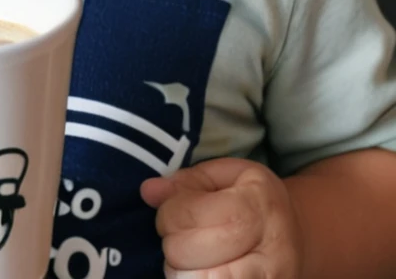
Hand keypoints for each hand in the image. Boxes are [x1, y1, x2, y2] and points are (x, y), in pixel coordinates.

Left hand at [141, 158, 303, 278]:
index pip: (195, 213)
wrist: (296, 239)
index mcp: (260, 202)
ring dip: (182, 272)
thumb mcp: (225, 176)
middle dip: (173, 245)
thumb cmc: (252, 201)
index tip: (170, 212)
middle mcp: (272, 248)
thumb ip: (186, 181)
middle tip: (179, 238)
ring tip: (189, 260)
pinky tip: (199, 272)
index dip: (170, 214)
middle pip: (194, 253)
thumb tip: (148, 191)